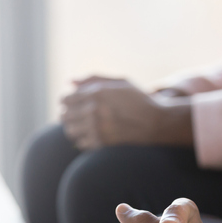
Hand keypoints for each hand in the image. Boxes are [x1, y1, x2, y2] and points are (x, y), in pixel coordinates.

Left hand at [61, 76, 192, 149]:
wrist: (156, 121)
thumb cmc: (137, 99)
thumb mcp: (119, 82)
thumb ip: (93, 79)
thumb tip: (69, 82)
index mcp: (97, 93)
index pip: (66, 99)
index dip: (65, 101)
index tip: (71, 102)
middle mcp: (94, 110)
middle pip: (65, 115)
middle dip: (67, 114)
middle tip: (76, 115)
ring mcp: (98, 128)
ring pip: (70, 131)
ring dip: (73, 128)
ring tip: (82, 125)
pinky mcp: (103, 143)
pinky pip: (81, 143)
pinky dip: (83, 139)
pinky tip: (91, 135)